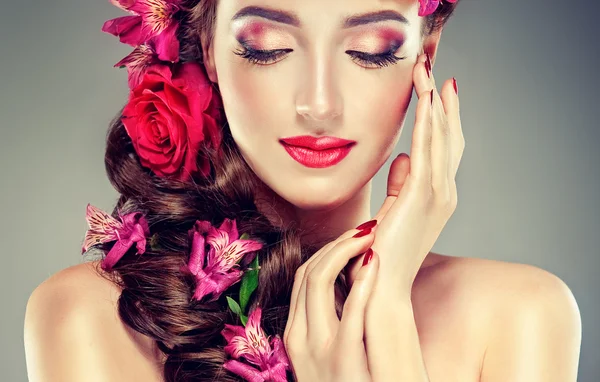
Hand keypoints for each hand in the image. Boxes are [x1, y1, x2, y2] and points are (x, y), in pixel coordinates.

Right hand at [283, 226, 379, 381]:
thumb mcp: (335, 352)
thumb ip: (336, 320)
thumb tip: (351, 281)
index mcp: (296, 335)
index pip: (304, 277)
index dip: (328, 250)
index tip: (353, 238)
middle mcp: (300, 340)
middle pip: (309, 272)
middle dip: (336, 243)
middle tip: (366, 229)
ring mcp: (318, 352)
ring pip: (318, 281)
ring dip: (345, 250)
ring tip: (372, 235)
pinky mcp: (343, 364)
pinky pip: (349, 313)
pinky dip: (361, 282)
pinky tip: (375, 262)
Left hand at [372, 51, 464, 294]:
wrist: (383, 285)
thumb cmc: (384, 250)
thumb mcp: (393, 210)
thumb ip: (400, 183)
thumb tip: (403, 156)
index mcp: (438, 196)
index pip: (445, 149)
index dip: (444, 118)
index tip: (438, 91)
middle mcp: (444, 192)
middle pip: (448, 137)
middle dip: (441, 102)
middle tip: (433, 71)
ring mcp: (438, 194)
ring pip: (440, 138)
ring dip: (434, 103)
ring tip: (426, 74)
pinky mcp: (422, 196)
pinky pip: (428, 150)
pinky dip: (429, 123)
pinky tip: (425, 100)